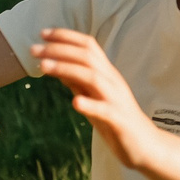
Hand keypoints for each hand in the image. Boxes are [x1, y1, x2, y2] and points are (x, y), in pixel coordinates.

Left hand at [33, 29, 159, 164]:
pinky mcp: (119, 120)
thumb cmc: (117, 121)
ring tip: (44, 67)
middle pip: (87, 57)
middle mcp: (113, 82)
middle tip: (33, 49)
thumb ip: (78, 83)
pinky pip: (105, 110)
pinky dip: (90, 104)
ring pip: (93, 77)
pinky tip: (75, 102)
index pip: (88, 46)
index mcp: (107, 74)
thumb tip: (57, 69)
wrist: (146, 146)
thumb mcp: (94, 98)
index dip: (66, 37)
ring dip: (67, 69)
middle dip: (59, 50)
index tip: (43, 33)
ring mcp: (116, 100)